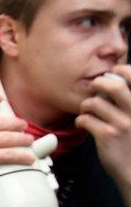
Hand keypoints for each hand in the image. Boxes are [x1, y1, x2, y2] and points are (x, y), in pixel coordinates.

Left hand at [76, 65, 130, 188]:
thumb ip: (128, 103)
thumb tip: (113, 82)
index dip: (120, 70)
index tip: (112, 73)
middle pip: (113, 86)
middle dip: (98, 83)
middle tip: (93, 88)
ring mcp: (121, 124)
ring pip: (94, 103)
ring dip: (85, 105)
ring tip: (87, 111)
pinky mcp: (106, 136)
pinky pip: (85, 119)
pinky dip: (80, 120)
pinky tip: (83, 124)